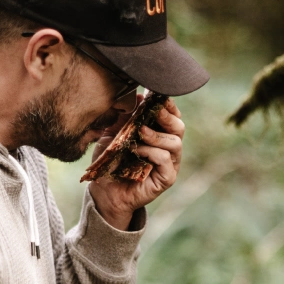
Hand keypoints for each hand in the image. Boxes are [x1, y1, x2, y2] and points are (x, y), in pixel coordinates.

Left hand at [89, 99, 184, 229]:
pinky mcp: (166, 178)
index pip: (171, 115)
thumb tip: (138, 96)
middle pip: (179, 126)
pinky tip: (137, 150)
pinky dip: (152, 152)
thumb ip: (125, 116)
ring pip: (175, 143)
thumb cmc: (111, 161)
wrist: (104, 190)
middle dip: (167, 115)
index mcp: (159, 134)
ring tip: (140, 132)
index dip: (166, 104)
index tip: (154, 93)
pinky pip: (166, 160)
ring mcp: (169, 164)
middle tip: (153, 109)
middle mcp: (168, 148)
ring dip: (157, 135)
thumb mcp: (115, 133)